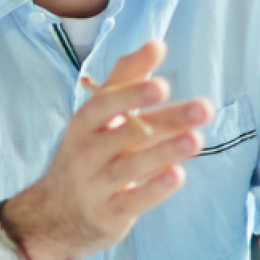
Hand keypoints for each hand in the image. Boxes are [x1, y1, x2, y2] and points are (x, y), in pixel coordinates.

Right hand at [1, 40, 213, 259]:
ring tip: (196, 139)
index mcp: (85, 124)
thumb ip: (126, 80)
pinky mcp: (109, 215)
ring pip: (132, 167)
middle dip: (167, 120)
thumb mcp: (98, 118)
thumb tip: (157, 43)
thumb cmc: (87, 155)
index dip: (132, 93)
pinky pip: (133, 201)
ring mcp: (96, 185)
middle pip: (128, 133)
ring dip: (165, 152)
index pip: (105, 103)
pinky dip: (154, 189)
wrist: (55, 215)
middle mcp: (87, 152)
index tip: (163, 85)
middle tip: (203, 108)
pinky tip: (177, 175)